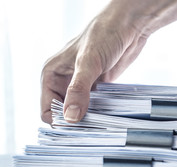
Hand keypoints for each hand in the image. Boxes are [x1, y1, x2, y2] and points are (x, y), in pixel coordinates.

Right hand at [40, 0, 176, 123]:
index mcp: (51, 75)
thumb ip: (78, 90)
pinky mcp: (97, 88)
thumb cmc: (103, 34)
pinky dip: (99, 114)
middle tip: (90, 130)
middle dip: (74, 123)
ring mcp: (81, 86)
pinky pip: (94, 107)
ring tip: (100, 125)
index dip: (59, 122)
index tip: (75, 130)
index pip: (48, 110)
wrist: (128, 26)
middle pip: (64, 114)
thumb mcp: (88, 62)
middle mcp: (63, 82)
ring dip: (88, 119)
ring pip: (80, 112)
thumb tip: (70, 118)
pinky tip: (107, 117)